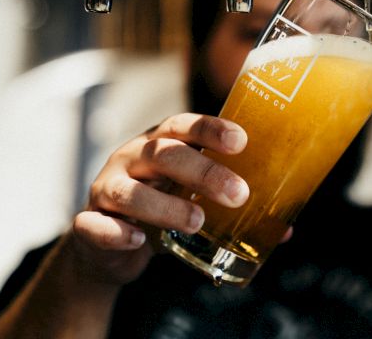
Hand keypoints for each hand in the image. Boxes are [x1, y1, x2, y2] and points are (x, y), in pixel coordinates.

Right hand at [69, 113, 249, 285]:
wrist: (106, 245)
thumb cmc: (157, 211)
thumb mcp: (190, 201)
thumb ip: (228, 209)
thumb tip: (283, 231)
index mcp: (157, 146)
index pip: (182, 126)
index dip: (210, 129)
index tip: (241, 141)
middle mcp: (130, 160)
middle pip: (162, 154)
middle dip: (202, 172)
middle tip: (238, 194)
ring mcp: (105, 190)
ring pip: (128, 190)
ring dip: (165, 206)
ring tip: (197, 222)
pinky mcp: (88, 224)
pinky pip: (95, 225)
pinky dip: (117, 232)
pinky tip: (140, 241)